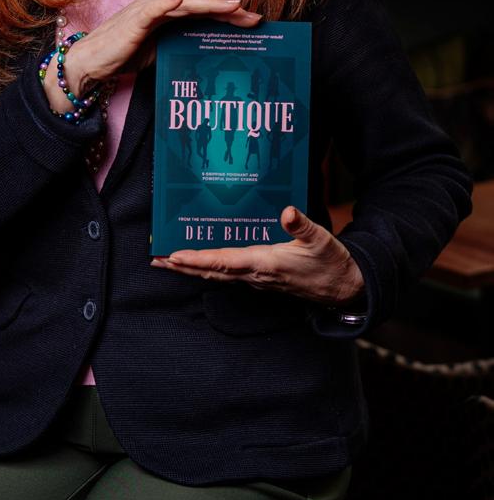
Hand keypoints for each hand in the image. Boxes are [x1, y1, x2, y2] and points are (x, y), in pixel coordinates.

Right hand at [44, 0, 260, 111]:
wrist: (92, 62)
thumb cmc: (125, 54)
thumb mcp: (162, 51)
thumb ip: (183, 43)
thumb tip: (211, 50)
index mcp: (169, 11)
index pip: (205, 11)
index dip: (229, 15)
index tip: (254, 22)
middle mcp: (162, 4)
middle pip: (202, 6)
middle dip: (230, 11)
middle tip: (256, 18)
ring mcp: (148, 8)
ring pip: (186, 4)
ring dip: (210, 4)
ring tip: (234, 6)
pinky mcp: (135, 18)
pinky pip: (154, 8)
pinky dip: (167, 3)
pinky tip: (183, 0)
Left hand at [151, 206, 365, 307]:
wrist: (344, 289)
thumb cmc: (332, 264)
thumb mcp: (321, 240)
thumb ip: (303, 226)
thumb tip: (287, 211)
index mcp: (265, 263)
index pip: (224, 262)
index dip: (197, 260)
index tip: (173, 257)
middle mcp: (255, 275)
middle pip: (211, 272)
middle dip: (182, 267)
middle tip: (155, 261)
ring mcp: (257, 279)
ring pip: (216, 275)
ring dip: (191, 269)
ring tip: (168, 262)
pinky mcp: (261, 279)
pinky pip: (227, 275)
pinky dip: (209, 268)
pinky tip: (201, 262)